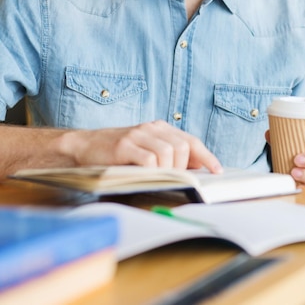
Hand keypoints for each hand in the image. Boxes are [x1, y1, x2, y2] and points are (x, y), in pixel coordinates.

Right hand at [61, 120, 222, 172]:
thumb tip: (196, 167)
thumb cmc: (117, 153)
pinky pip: (149, 159)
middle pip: (182, 147)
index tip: (217, 170)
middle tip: (173, 179)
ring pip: (168, 153)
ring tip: (155, 178)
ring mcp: (138, 135)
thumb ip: (168, 155)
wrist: (84, 145)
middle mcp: (151, 128)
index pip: (190, 140)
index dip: (206, 156)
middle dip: (183, 168)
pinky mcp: (124, 145)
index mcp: (160, 128)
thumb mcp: (146, 150)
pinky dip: (152, 171)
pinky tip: (145, 175)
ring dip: (167, 171)